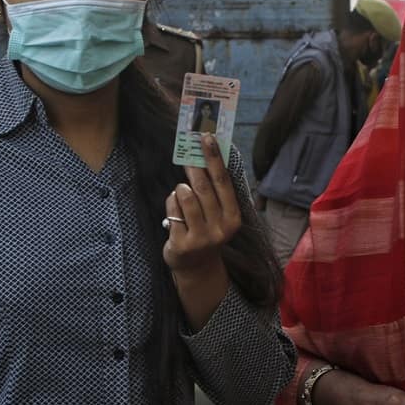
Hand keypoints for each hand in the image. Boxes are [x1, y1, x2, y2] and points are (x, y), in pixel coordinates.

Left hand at [163, 133, 240, 275]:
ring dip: (180, 190)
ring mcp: (201, 238)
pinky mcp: (182, 243)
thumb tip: (205, 155)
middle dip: (194, 167)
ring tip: (182, 194)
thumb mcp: (218, 213)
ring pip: (185, 197)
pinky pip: (172, 211)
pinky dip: (171, 205)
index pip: (223, 182)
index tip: (206, 137)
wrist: (197, 266)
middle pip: (203, 187)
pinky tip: (175, 214)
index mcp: (233, 218)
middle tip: (188, 155)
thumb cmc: (207, 230)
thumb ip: (214, 190)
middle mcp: (220, 229)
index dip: (214, 158)